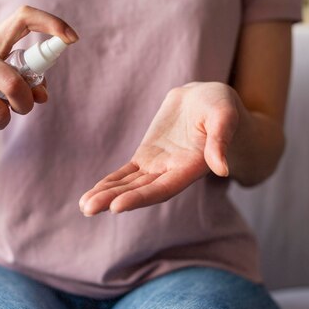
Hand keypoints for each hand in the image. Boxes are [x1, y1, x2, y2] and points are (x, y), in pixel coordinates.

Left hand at [79, 82, 240, 215]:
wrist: (206, 100)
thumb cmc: (220, 106)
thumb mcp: (224, 117)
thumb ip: (220, 141)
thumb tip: (222, 169)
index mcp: (190, 167)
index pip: (161, 188)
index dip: (139, 198)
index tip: (116, 206)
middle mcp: (172, 173)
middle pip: (139, 191)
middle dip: (113, 199)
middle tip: (88, 208)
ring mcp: (157, 166)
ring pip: (128, 185)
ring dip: (106, 195)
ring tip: (85, 206)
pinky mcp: (146, 157)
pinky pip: (125, 174)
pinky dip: (109, 183)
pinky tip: (91, 194)